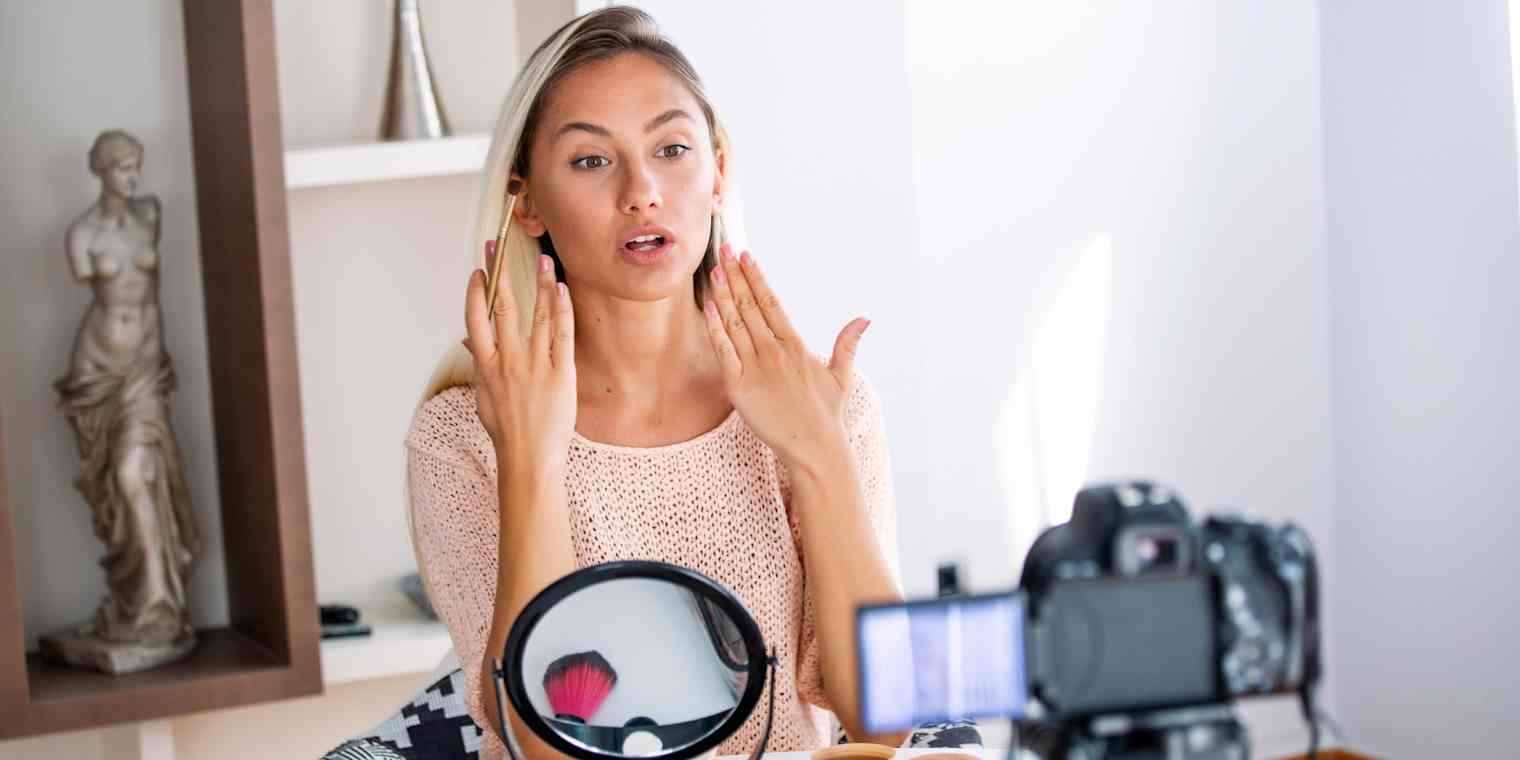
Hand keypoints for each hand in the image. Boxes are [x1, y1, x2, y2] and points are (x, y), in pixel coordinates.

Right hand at [462, 241, 575, 475]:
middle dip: (500, 274)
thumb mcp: (484, 396)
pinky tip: (561, 289)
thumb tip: (470, 342)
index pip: (476, 320)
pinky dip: (561, 309)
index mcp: (486, 366)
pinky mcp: (560, 373)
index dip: (476, 292)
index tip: (479, 270)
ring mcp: (535, 366)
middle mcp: (508, 361)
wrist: (529, 459)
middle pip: (503, 308)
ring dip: (538, 283)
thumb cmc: (506, 430)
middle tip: (499, 246)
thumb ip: (479, 365)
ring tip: (542, 258)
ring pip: (536, 315)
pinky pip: (562, 335)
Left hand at [702, 243, 869, 471]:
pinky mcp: (739, 387)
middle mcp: (775, 351)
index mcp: (796, 345)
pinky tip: (708, 307)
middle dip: (735, 276)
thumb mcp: (841, 375)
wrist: (814, 447)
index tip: (746, 256)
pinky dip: (715, 328)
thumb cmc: (826, 413)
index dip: (757, 277)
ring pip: (735, 323)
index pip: (772, 302)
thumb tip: (864, 319)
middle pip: (750, 306)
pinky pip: (724, 351)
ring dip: (723, 295)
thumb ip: (847, 343)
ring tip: (714, 270)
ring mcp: (756, 368)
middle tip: (723, 249)